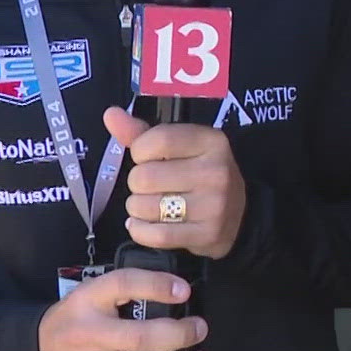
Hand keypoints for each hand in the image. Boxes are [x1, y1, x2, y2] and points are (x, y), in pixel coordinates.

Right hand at [38, 267, 207, 350]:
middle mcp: (90, 332)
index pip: (123, 285)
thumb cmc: (76, 318)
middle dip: (178, 333)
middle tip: (200, 326)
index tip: (183, 290)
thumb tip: (175, 289)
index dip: (156, 285)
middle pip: (140, 336)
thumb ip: (123, 291)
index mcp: (87, 299)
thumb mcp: (90, 294)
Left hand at [106, 106, 247, 259]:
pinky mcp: (208, 234)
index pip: (158, 140)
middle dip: (137, 183)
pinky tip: (145, 224)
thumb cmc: (200, 174)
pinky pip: (155, 235)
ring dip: (137, 208)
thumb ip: (142, 132)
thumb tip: (111, 114)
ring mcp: (214, 205)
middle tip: (152, 186)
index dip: (140, 151)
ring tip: (151, 205)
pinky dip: (140, 231)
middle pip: (144, 177)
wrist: (239, 215)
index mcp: (211, 141)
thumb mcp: (179, 147)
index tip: (147, 158)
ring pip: (144, 207)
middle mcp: (216, 171)